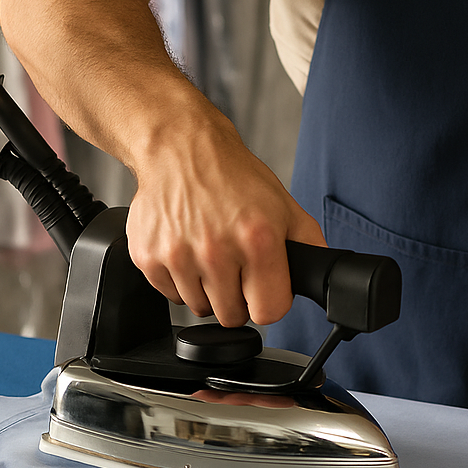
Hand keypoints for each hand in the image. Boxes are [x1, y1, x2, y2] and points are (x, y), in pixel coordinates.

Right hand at [125, 109, 325, 326]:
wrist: (181, 150)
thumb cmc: (233, 177)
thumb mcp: (285, 206)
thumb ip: (309, 245)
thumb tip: (318, 277)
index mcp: (257, 240)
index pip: (269, 312)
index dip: (269, 301)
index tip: (264, 287)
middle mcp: (216, 251)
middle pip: (232, 317)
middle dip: (238, 298)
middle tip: (236, 267)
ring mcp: (178, 256)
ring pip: (200, 309)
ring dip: (208, 290)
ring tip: (211, 255)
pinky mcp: (149, 257)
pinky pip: (171, 295)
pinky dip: (181, 281)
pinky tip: (188, 251)